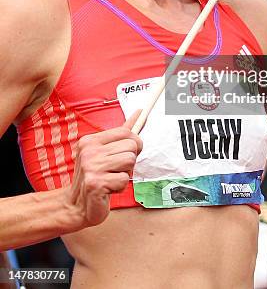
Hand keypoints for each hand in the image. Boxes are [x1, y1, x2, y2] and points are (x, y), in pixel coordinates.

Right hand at [66, 110, 141, 227]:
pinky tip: (108, 189)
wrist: (75, 206)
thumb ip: (122, 134)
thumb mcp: (104, 152)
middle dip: (130, 161)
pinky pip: (124, 180)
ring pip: (130, 161)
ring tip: (111, 178)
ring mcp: (91, 167)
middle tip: (116, 170)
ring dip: (125, 173)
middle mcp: (89, 151)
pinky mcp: (95, 184)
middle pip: (131, 146)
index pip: (125, 132)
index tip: (129, 152)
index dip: (134, 143)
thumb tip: (140, 112)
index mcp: (91, 141)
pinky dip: (120, 187)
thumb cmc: (95, 177)